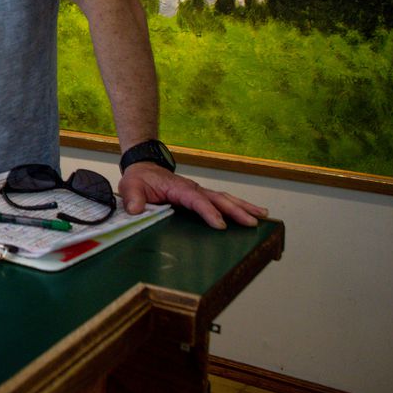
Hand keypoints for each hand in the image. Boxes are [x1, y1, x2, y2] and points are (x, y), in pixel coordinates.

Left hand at [119, 162, 267, 228]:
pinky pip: (222, 201)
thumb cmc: (140, 179)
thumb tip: (136, 210)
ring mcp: (199, 192)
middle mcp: (193, 189)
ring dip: (243, 207)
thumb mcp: (130, 186)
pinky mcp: (201, 197)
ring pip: (224, 198)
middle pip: (217, 198)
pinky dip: (238, 206)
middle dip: (235, 210)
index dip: (208, 212)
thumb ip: (133, 198)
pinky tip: (253, 214)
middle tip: (252, 223)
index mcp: (178, 188)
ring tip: (262, 217)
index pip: (196, 200)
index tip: (220, 224)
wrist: (145, 168)